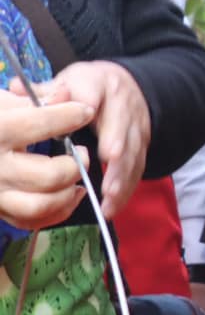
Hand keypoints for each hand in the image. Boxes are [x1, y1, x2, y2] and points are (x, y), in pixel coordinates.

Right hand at [0, 87, 94, 229]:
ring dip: (68, 193)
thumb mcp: (4, 102)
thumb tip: (68, 93)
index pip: (40, 124)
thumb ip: (37, 99)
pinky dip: (57, 210)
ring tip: (77, 177)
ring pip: (40, 205)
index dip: (70, 116)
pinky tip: (69, 192)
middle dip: (75, 164)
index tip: (86, 112)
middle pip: (49, 175)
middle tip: (82, 152)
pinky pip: (32, 221)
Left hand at [14, 61, 150, 216]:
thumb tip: (17, 90)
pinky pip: (136, 169)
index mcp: (100, 84)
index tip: (87, 113)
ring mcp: (136, 127)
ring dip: (121, 178)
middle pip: (121, 127)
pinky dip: (125, 190)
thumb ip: (45, 91)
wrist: (126, 87)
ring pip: (132, 153)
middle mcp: (123, 105)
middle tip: (105, 169)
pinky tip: (112, 207)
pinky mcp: (141, 146)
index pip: (94, 90)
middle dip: (116, 150)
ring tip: (107, 199)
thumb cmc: (88, 89)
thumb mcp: (68, 82)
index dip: (90, 103)